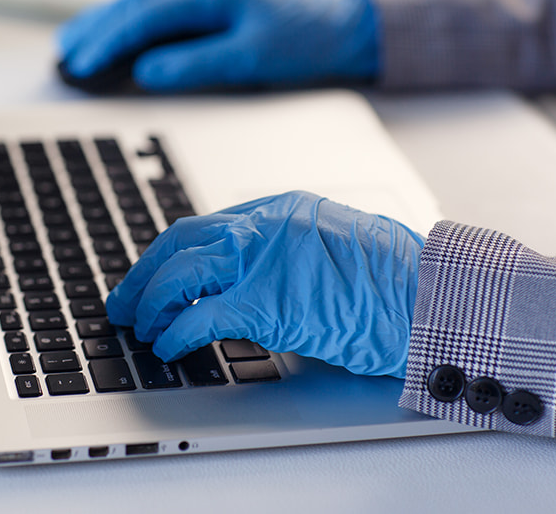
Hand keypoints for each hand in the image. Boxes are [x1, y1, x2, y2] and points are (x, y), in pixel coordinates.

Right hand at [57, 0, 378, 90]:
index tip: (81, 65)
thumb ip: (198, 63)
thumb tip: (148, 72)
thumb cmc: (302, 41)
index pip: (145, 16)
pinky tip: (116, 34)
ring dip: (105, 21)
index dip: (109, 42)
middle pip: (133, 3)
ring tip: (73, 44)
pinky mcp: (207, 6)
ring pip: (140, 2)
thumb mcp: (252, 58)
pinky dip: (128, 22)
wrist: (340, 29)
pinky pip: (156, 9)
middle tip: (65, 58)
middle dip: (96, 30)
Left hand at [106, 191, 422, 377]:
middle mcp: (266, 225)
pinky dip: (174, 332)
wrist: (431, 296)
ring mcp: (264, 260)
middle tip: (124, 300)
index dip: (170, 254)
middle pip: (181, 241)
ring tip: (141, 326)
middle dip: (144, 272)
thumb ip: (288, 254)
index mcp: (281, 209)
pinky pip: (199, 316)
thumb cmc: (396, 279)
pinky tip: (168, 346)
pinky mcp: (267, 302)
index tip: (154, 274)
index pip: (206, 225)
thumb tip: (251, 281)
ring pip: (180, 272)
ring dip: (151, 302)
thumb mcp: (334, 247)